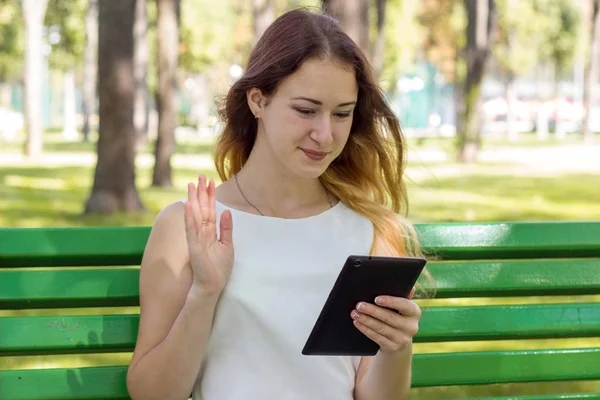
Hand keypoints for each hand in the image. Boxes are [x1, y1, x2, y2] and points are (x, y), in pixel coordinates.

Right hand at [184, 175, 233, 295]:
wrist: (211, 286)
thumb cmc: (218, 268)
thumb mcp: (227, 245)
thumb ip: (226, 229)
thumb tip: (226, 211)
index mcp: (210, 232)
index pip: (210, 210)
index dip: (210, 196)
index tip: (211, 182)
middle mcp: (202, 233)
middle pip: (201, 209)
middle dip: (201, 193)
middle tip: (200, 176)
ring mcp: (196, 239)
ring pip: (194, 215)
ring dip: (193, 200)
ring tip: (192, 185)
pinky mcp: (194, 247)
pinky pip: (191, 230)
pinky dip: (190, 218)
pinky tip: (188, 206)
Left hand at [350, 288, 420, 352]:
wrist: (400, 340)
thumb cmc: (398, 315)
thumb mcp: (401, 306)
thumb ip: (402, 295)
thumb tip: (409, 286)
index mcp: (414, 312)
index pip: (405, 305)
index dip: (391, 302)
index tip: (376, 298)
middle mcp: (411, 327)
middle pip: (389, 317)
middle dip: (372, 311)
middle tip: (359, 305)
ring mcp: (402, 339)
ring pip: (381, 328)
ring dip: (366, 320)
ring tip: (355, 313)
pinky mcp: (392, 347)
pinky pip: (376, 337)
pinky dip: (365, 329)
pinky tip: (357, 323)